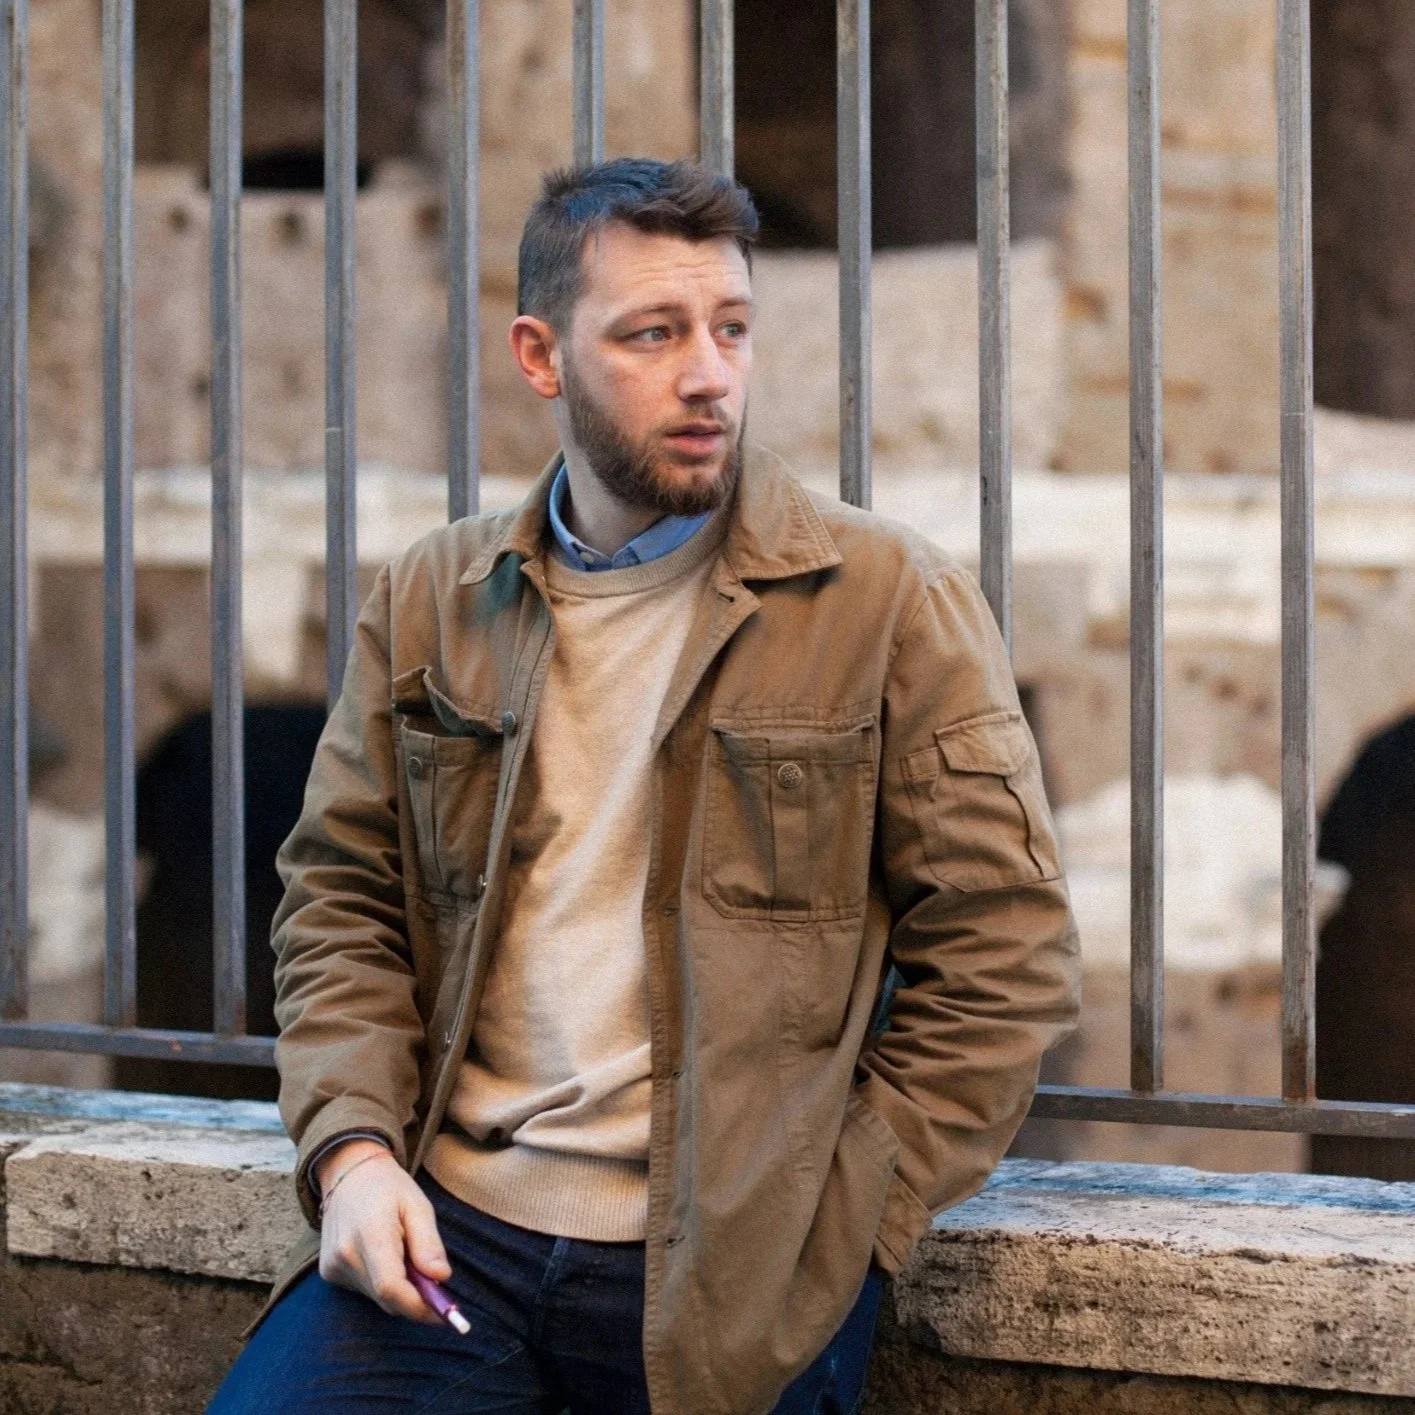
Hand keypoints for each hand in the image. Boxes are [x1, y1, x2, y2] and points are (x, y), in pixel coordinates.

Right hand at [316, 1140, 452, 1323]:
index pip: (390, 1287)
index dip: (418, 1306)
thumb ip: (428, 1243)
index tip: (444, 1312)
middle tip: (434, 1279)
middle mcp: (346, 1254)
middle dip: (415, 1298)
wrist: (349, 1174)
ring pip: (377, 1298)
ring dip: (399, 1288)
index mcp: (371, 1233)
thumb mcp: (418, 1205)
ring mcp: (333, 1266)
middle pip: (386, 1298)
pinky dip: (382, 1283)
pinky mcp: (328, 1273)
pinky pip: (364, 1291)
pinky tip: (385, 1256)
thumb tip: (441, 1278)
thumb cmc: (389, 1188)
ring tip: (405, 1253)